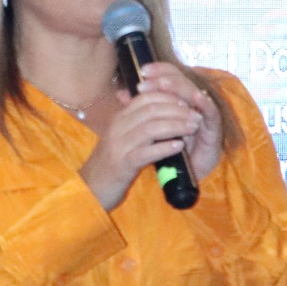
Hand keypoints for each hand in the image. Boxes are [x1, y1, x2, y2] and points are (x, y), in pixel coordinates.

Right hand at [80, 63, 222, 211]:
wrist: (90, 188)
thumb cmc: (109, 163)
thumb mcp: (122, 137)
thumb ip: (137, 122)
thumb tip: (161, 109)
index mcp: (119, 118)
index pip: (146, 97)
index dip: (169, 97)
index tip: (187, 103)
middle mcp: (118, 127)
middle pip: (151, 110)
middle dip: (178, 111)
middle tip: (197, 116)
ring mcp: (119, 145)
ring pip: (150, 128)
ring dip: (176, 126)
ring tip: (193, 128)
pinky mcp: (122, 165)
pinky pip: (145, 152)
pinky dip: (164, 147)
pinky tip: (179, 146)